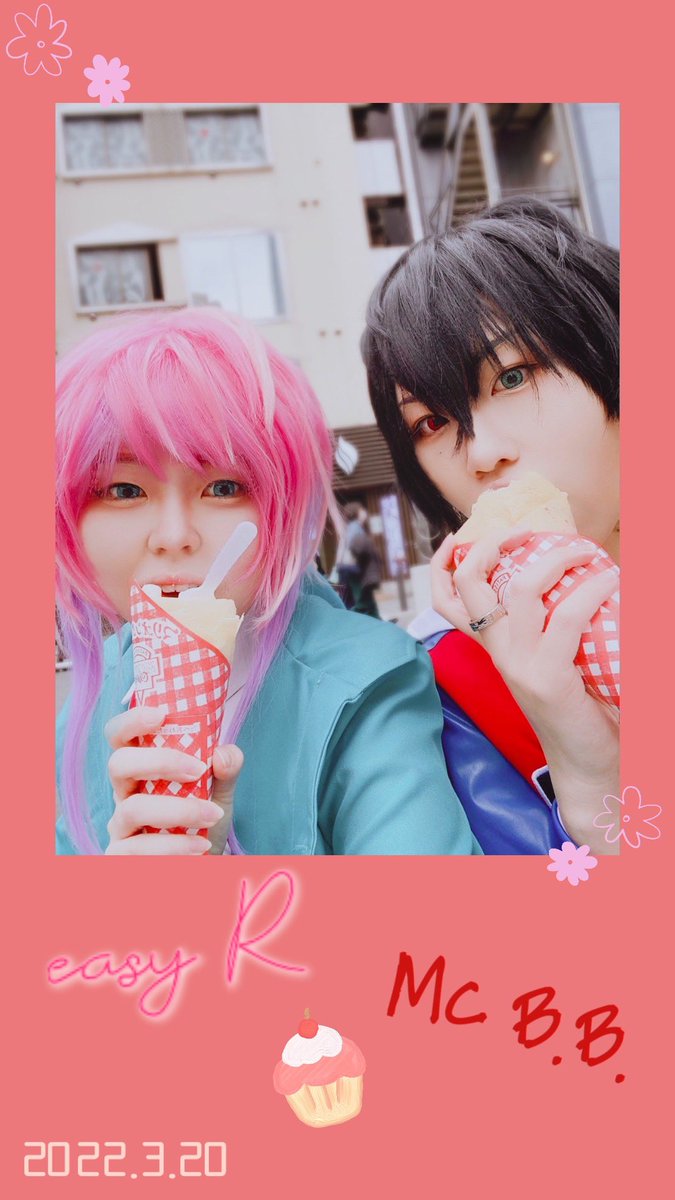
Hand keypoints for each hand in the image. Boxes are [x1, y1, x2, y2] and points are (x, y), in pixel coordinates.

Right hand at [104, 705, 242, 854]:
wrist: (204, 870)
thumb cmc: (203, 826)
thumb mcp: (219, 794)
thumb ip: (226, 770)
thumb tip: (223, 753)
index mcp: (141, 770)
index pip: (119, 737)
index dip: (132, 721)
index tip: (161, 714)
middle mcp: (123, 795)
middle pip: (118, 764)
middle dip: (160, 761)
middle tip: (198, 770)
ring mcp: (119, 828)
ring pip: (132, 809)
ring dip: (178, 810)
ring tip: (213, 816)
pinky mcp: (121, 859)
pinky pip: (137, 850)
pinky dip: (173, 847)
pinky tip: (200, 847)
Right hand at [431, 528, 619, 853]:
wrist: (589, 763)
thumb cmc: (579, 706)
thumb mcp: (551, 659)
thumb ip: (548, 626)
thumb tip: (573, 573)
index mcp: (493, 647)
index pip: (447, 600)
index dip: (444, 562)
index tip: (460, 536)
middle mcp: (498, 653)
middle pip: (470, 585)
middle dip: (491, 545)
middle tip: (524, 531)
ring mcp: (519, 665)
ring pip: (519, 591)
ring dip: (553, 559)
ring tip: (582, 550)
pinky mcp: (548, 677)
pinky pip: (565, 618)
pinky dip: (590, 590)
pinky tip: (609, 581)